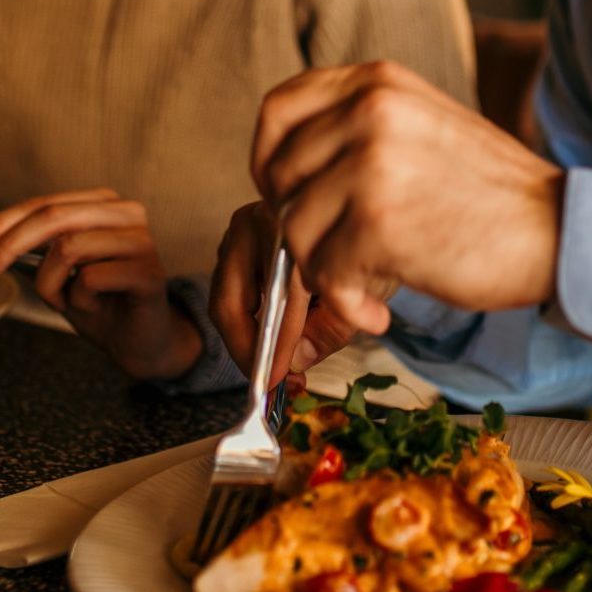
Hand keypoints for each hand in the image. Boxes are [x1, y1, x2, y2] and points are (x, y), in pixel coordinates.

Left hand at [0, 189, 202, 381]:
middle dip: (10, 243)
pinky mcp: (149, 271)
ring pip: (69, 247)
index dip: (2, 221)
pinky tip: (93, 307)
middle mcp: (126, 213)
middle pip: (54, 216)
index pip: (44, 203)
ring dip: (51, 283)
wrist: (137, 341)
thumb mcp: (54, 272)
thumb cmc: (97, 303)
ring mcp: (141, 240)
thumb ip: (27, 251)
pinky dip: (79, 299)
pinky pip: (92, 278)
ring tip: (65, 300)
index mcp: (103, 204)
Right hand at [210, 199, 363, 379]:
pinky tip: (269, 343)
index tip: (278, 378)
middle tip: (268, 381)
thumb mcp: (362, 288)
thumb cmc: (366, 247)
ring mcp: (239, 229)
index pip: (274, 299)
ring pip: (224, 298)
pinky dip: (244, 321)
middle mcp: (257, 221)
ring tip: (272, 366)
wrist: (363, 210)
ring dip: (245, 338)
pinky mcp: (234, 241)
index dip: (275, 346)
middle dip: (247, 349)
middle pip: (230, 301)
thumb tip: (297, 361)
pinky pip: (227, 290)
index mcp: (292, 227)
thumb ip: (329, 328)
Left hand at [249, 61, 564, 340]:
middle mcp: (370, 111)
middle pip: (279, 177)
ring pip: (294, 229)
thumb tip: (282, 167)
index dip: (267, 159)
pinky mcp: (380, 222)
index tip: (285, 194)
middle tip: (336, 255)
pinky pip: (324, 272)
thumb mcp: (420, 123)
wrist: (557, 230)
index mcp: (376, 82)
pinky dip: (347, 304)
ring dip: (323, 271)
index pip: (278, 109)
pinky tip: (379, 311)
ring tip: (367, 284)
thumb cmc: (488, 192)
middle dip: (298, 227)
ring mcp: (372, 163)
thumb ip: (358, 126)